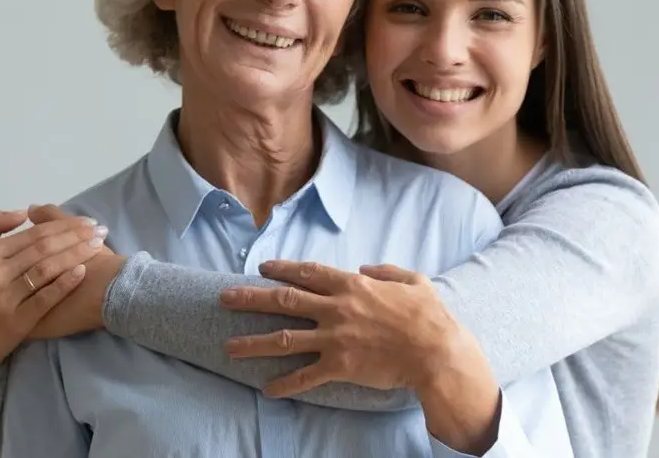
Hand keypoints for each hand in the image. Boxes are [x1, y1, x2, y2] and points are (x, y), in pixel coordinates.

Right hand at [0, 208, 107, 373]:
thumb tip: (24, 212)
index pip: (33, 234)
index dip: (63, 225)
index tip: (87, 221)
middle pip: (43, 248)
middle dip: (76, 236)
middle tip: (99, 230)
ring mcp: (5, 298)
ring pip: (46, 269)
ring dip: (76, 254)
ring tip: (98, 246)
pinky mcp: (16, 321)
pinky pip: (45, 298)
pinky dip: (65, 283)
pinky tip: (83, 271)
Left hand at [219, 260, 477, 397]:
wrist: (435, 352)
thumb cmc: (428, 316)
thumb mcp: (414, 280)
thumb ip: (387, 270)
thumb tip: (366, 267)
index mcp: (351, 286)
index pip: (307, 273)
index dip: (281, 269)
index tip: (261, 268)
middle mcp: (336, 309)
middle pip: (284, 300)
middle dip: (250, 298)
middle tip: (224, 298)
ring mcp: (334, 338)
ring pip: (284, 338)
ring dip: (253, 342)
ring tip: (228, 346)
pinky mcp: (339, 366)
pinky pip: (305, 376)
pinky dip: (284, 384)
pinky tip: (266, 390)